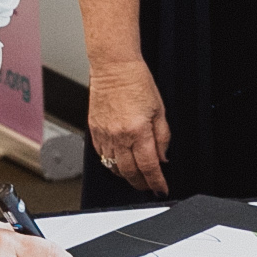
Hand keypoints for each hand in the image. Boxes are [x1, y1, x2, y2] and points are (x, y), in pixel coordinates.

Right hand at [87, 57, 171, 193]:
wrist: (114, 68)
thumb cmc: (137, 83)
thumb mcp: (160, 110)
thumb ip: (163, 137)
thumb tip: (162, 157)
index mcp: (138, 131)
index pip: (149, 166)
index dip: (156, 182)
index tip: (161, 189)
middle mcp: (119, 136)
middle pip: (130, 172)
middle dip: (141, 184)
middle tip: (149, 186)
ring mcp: (104, 135)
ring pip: (114, 167)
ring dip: (126, 176)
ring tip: (135, 176)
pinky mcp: (94, 131)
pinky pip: (101, 156)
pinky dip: (111, 163)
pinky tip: (119, 162)